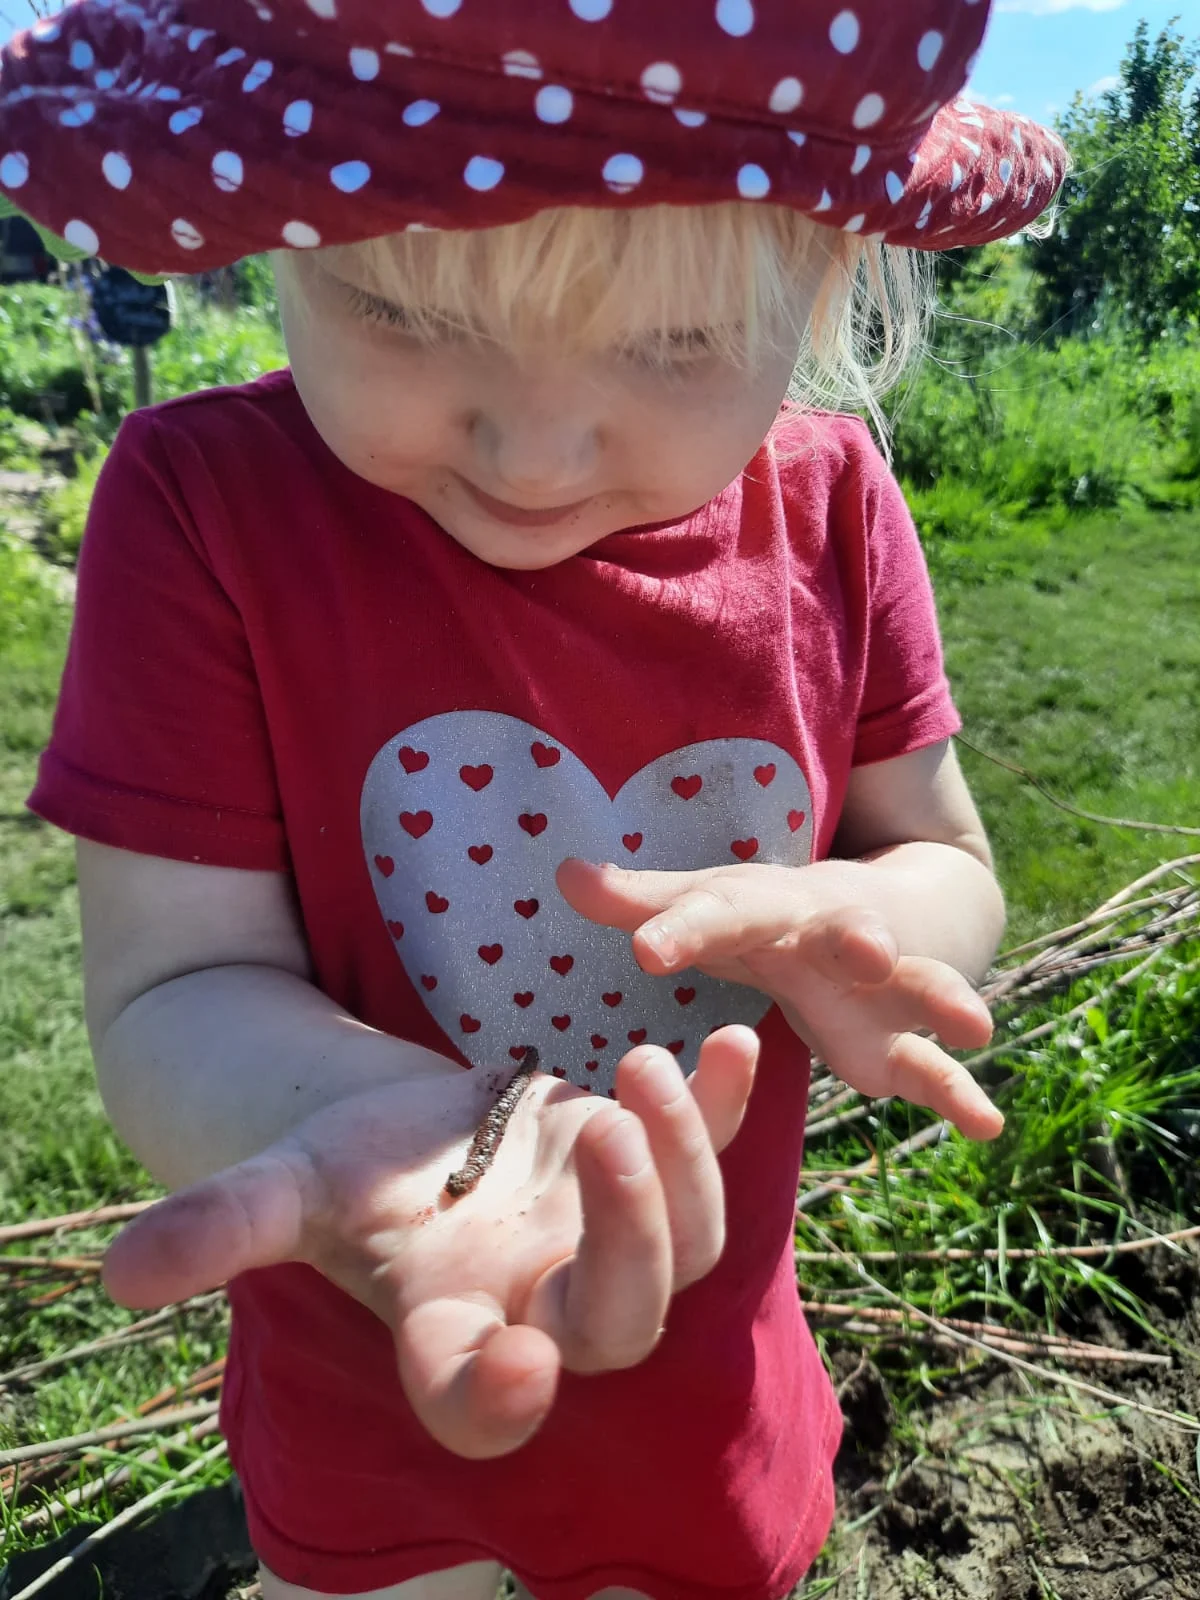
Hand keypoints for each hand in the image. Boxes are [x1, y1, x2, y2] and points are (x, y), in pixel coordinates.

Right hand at [102, 1027, 757, 1459]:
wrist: (421, 1135)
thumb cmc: (351, 1172)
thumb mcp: (287, 1184)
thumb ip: (220, 1224)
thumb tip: (118, 1274)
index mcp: (453, 1327)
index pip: (481, 1404)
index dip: (500, 1400)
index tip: (515, 1368)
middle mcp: (548, 1303)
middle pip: (621, 1327)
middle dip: (627, 1240)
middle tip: (596, 1132)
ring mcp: (612, 1241)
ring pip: (692, 1249)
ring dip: (683, 1162)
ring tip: (634, 1071)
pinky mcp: (655, 1171)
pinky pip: (723, 1157)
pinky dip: (735, 1110)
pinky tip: (741, 1045)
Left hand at [557, 857, 1000, 1140]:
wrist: (881, 909)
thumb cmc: (767, 915)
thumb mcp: (710, 903)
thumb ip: (644, 901)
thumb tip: (564, 874)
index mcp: (765, 905)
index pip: (719, 909)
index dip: (683, 926)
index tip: (648, 950)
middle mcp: (828, 934)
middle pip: (845, 930)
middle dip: (859, 938)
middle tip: (872, 950)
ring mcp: (878, 985)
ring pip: (915, 987)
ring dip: (942, 1000)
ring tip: (976, 1025)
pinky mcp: (899, 1038)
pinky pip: (933, 1065)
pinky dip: (961, 1093)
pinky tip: (988, 1127)